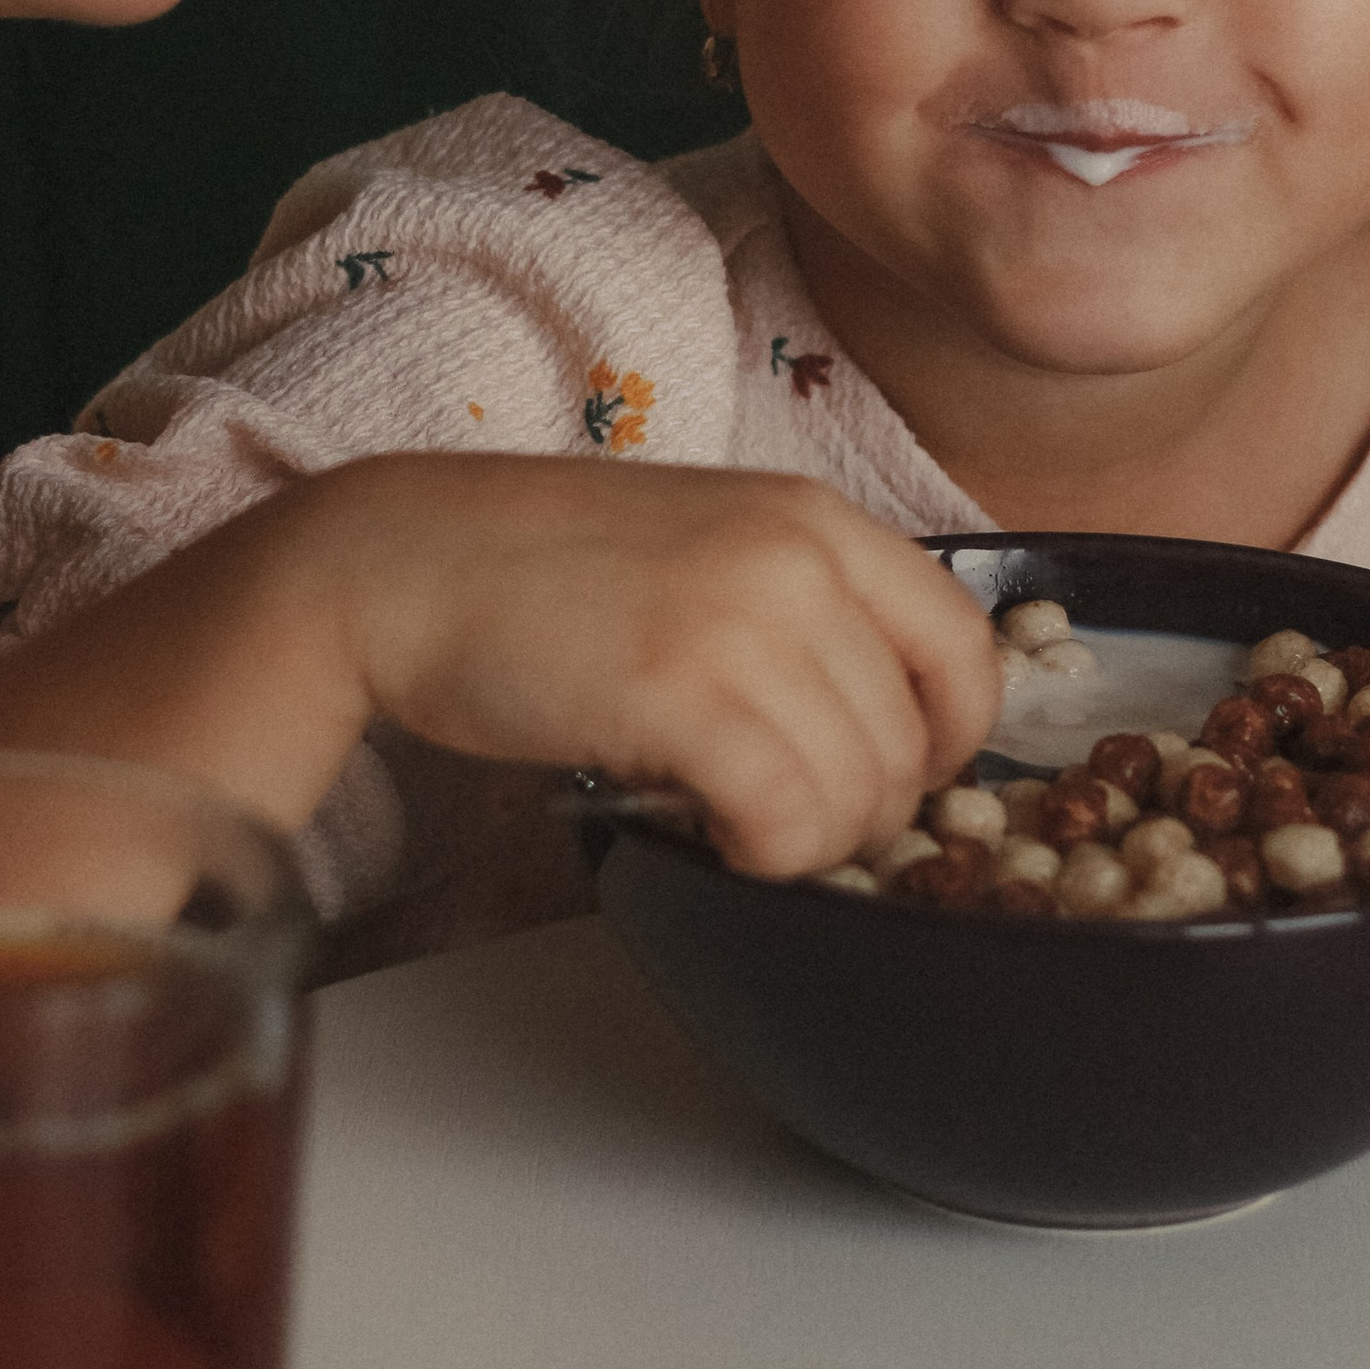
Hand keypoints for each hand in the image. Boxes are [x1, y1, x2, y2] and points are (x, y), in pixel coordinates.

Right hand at [308, 454, 998, 878]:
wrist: (402, 561)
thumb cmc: (542, 570)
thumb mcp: (708, 544)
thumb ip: (805, 608)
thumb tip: (886, 735)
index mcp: (818, 516)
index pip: (967, 648)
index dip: (944, 740)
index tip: (885, 774)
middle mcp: (799, 555)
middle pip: (912, 745)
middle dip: (855, 812)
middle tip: (770, 809)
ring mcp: (744, 618)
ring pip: (858, 794)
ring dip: (800, 840)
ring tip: (723, 811)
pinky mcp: (680, 689)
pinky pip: (785, 820)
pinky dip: (757, 852)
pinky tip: (698, 824)